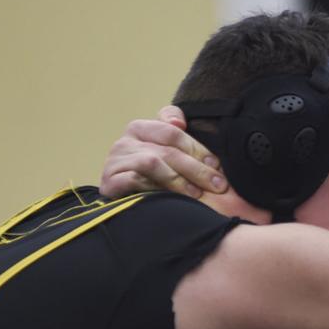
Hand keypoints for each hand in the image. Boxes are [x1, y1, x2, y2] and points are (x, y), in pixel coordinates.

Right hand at [100, 105, 226, 198]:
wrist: (127, 206)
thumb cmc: (154, 177)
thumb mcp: (168, 151)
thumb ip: (174, 130)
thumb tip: (179, 121)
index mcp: (141, 128)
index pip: (173, 132)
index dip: (198, 148)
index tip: (217, 165)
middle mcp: (125, 141)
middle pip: (168, 150)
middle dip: (197, 169)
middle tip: (218, 185)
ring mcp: (115, 160)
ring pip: (153, 163)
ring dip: (179, 179)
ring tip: (197, 194)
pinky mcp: (109, 181)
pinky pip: (134, 180)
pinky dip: (155, 188)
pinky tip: (170, 199)